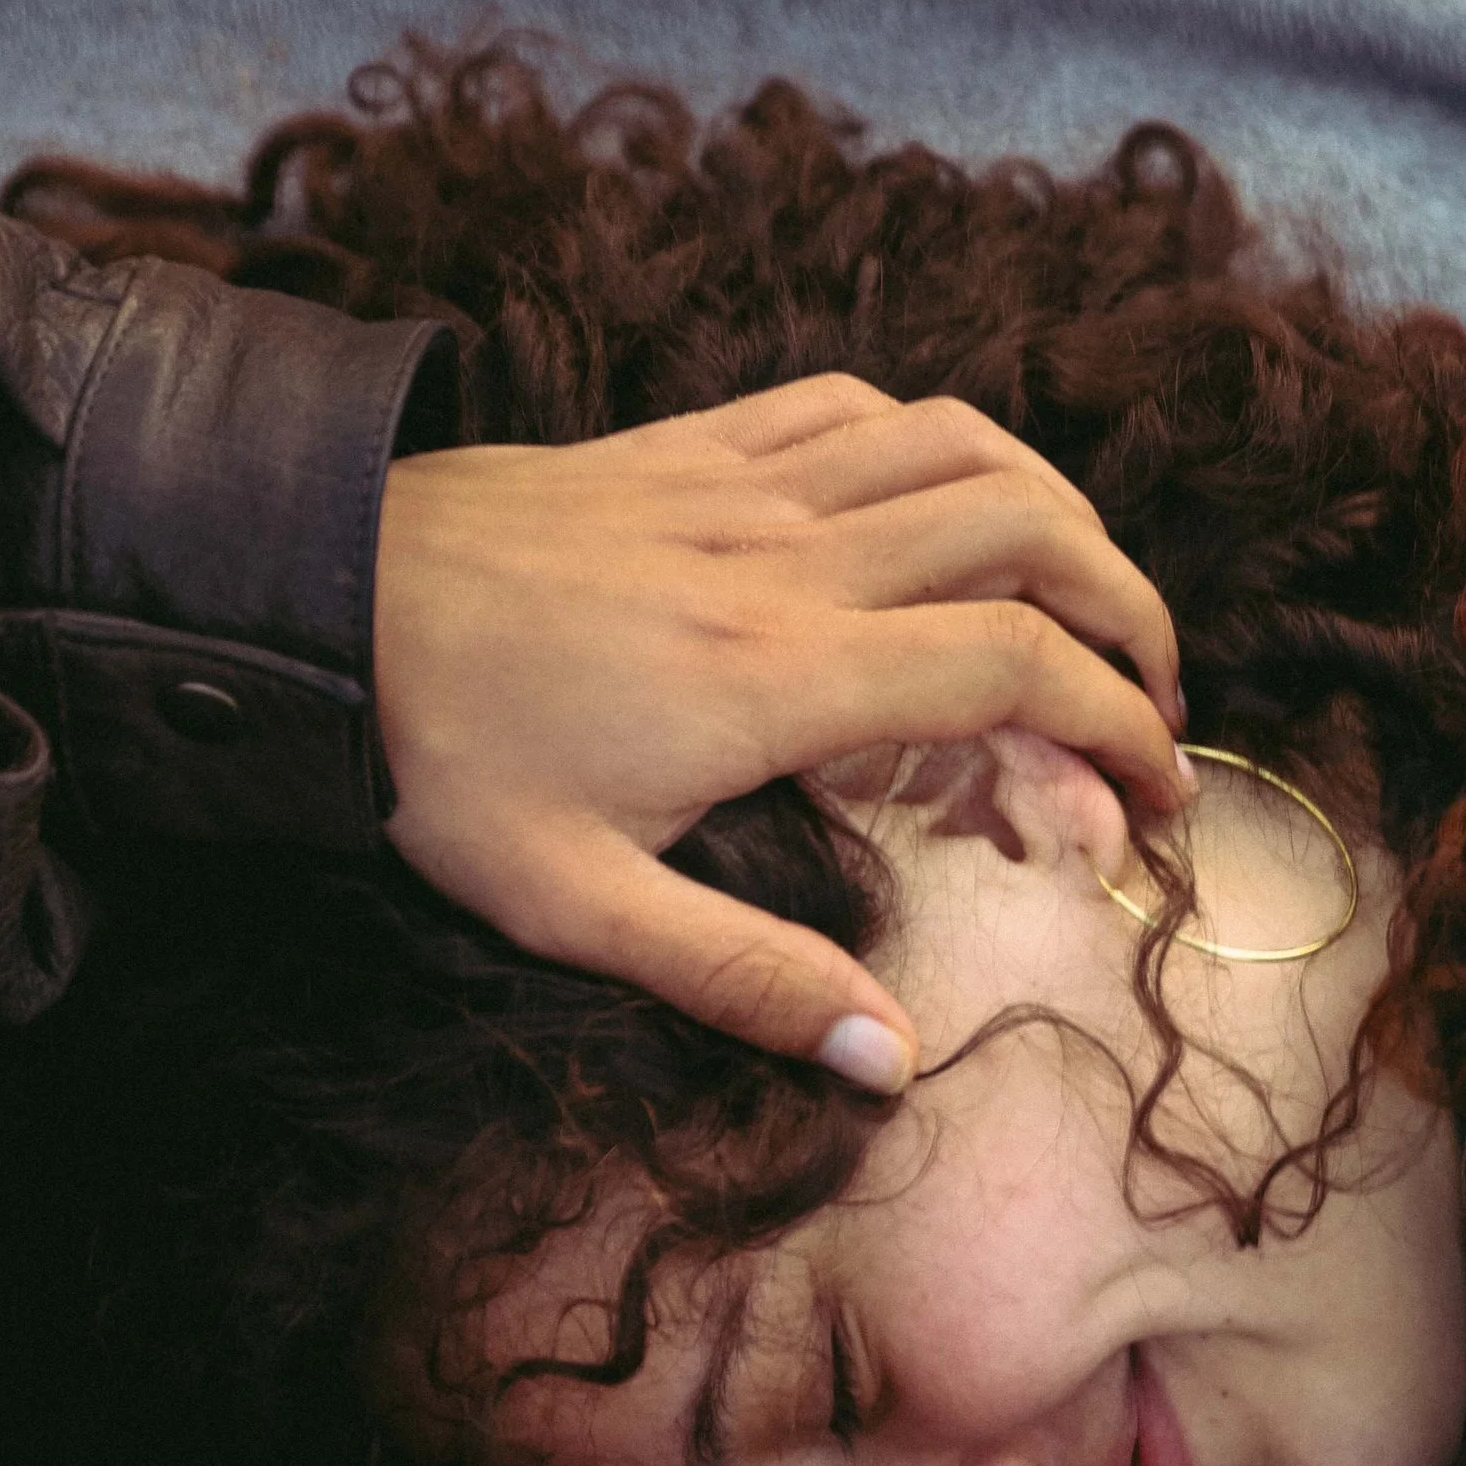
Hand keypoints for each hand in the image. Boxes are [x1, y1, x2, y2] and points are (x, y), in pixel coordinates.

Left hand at [373, 376, 1186, 1089]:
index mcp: (778, 678)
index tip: (1157, 798)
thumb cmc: (440, 763)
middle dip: (1126, 614)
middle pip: (1027, 534)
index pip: (1013, 671)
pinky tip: (948, 504)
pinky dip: (942, 444)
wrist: (308, 600)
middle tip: (1151, 708)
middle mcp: (786, 558)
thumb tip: (893, 1058)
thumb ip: (748, 980)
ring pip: (963, 448)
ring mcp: (741, 482)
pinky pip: (859, 407)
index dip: (1117, 726)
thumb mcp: (582, 908)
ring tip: (1089, 604)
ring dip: (1059, 514)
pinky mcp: (690, 444)